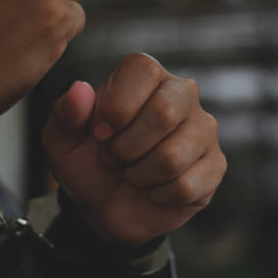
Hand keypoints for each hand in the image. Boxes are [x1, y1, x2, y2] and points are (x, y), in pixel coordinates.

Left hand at [43, 54, 226, 244]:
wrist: (105, 208)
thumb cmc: (86, 163)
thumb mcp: (61, 141)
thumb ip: (64, 114)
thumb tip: (80, 90)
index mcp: (145, 76)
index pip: (143, 70)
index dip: (117, 106)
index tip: (99, 133)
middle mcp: (182, 94)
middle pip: (164, 111)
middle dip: (125, 147)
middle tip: (112, 158)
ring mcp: (203, 129)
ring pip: (173, 156)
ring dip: (138, 175)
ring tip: (131, 173)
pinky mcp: (215, 166)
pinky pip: (186, 186)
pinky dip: (157, 195)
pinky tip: (153, 190)